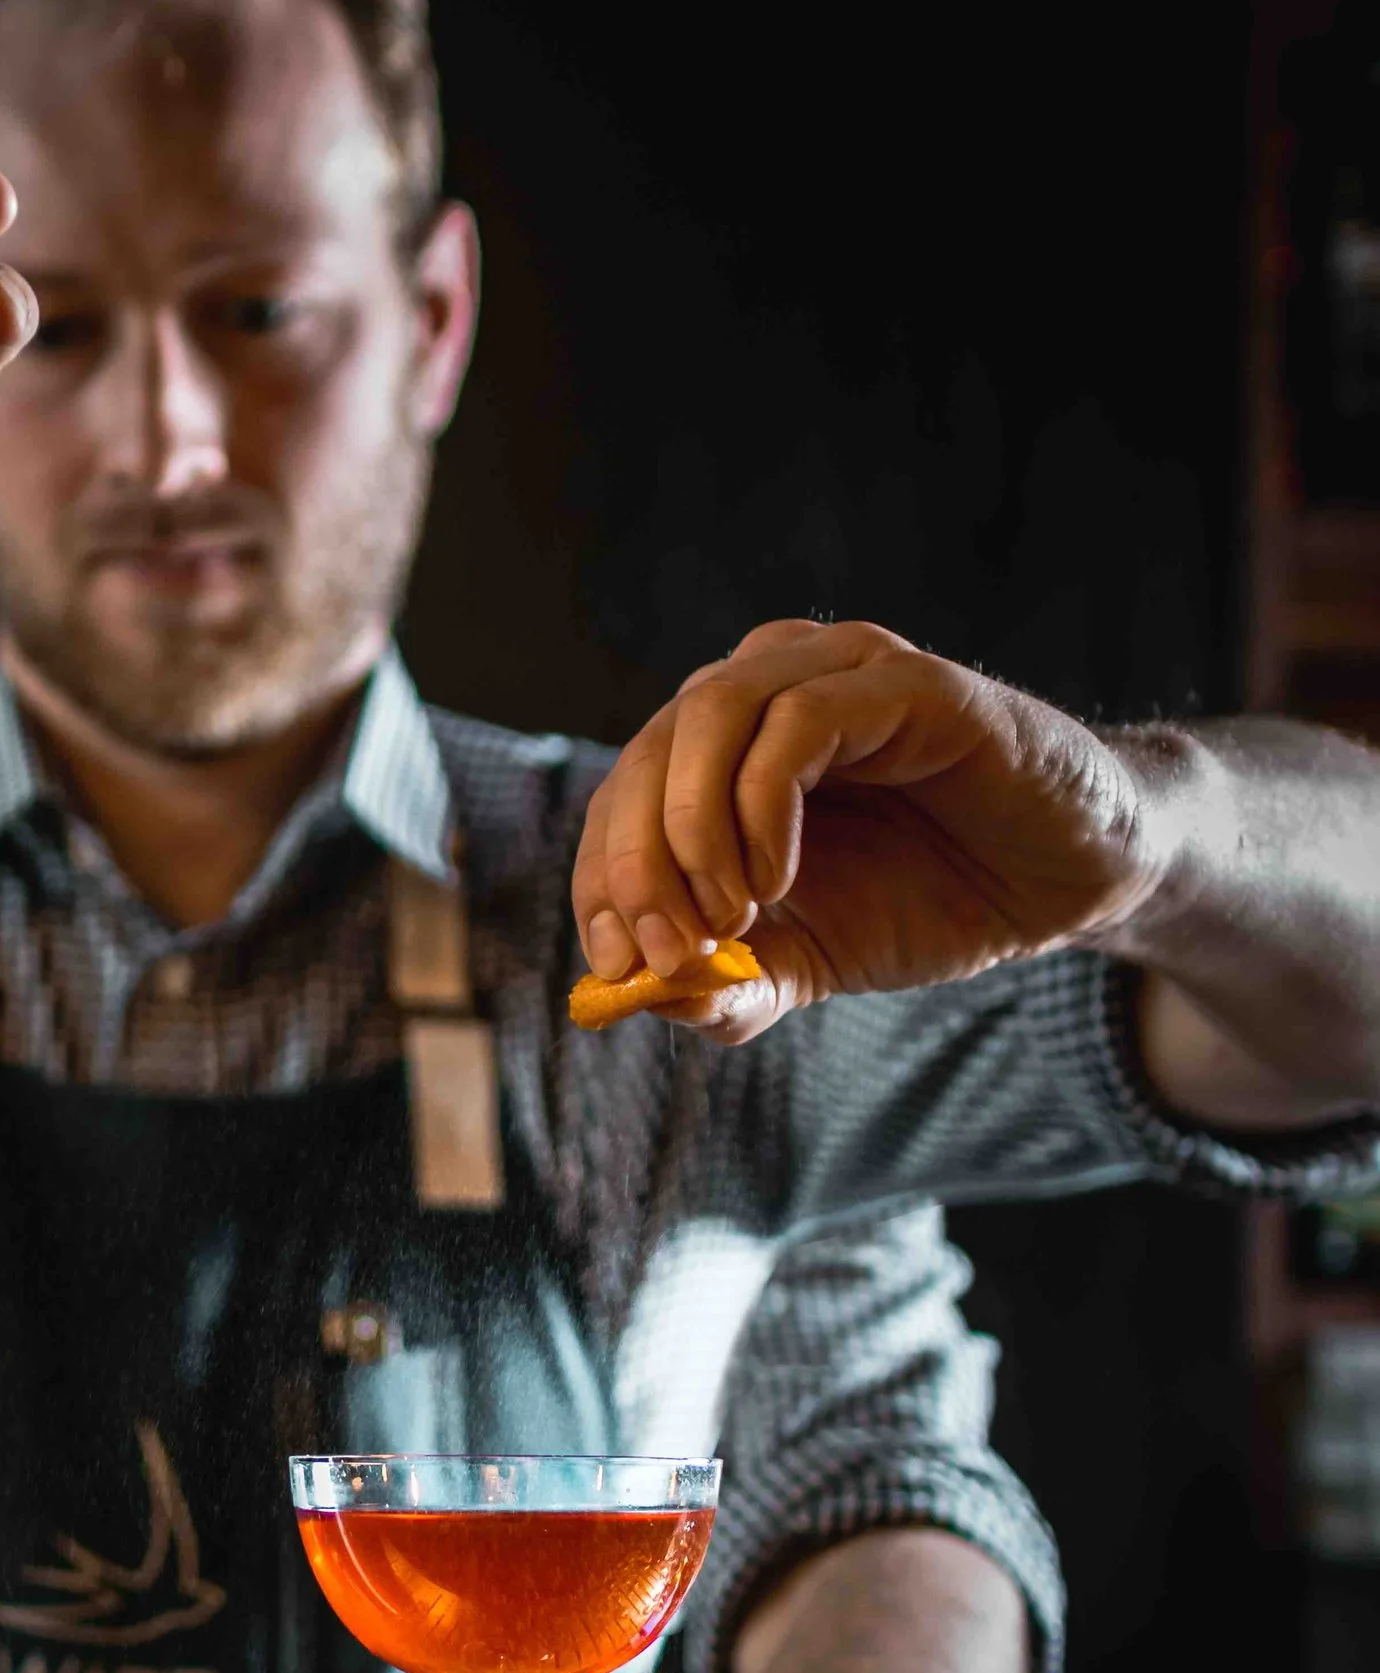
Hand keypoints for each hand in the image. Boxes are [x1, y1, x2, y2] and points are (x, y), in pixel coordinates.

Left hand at [572, 619, 1166, 1044]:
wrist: (1070, 882)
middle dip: (638, 865)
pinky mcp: (905, 681)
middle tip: (668, 953)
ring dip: (691, 830)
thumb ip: (732, 980)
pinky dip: (762, 808)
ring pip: (706, 715)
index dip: (602, 879)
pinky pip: (798, 724)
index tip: (615, 965)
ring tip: (730, 918)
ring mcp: (834, 671)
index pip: (622, 796)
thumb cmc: (933, 898)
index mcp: (725, 748)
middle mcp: (767, 688)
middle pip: (648, 752)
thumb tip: (644, 1002)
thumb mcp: (813, 958)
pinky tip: (778, 882)